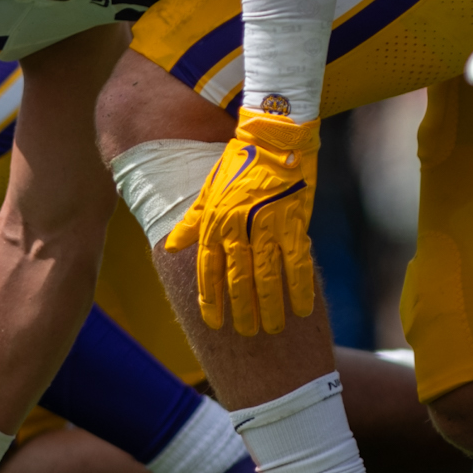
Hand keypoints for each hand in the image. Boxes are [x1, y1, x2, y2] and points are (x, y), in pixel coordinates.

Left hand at [165, 111, 318, 335]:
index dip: (210, 298)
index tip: (212, 322)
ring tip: (271, 330)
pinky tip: (303, 309)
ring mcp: (267, 227)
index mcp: (216, 220)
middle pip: (238, 279)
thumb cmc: (241, 163)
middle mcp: (238, 227)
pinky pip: (297, 263)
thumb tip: (170, 246)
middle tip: (245, 334)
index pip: (209, 268)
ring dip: (269, 306)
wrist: (275, 138)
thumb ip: (192, 221)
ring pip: (267, 276)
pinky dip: (300, 288)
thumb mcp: (209, 190)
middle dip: (241, 310)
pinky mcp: (293, 223)